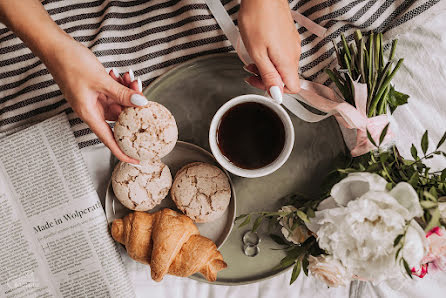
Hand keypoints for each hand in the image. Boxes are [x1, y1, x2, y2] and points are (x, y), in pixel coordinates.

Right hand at [0, 0, 145, 162]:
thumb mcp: (101, 80)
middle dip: (132, 107)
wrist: (55, 46)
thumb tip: (141, 103)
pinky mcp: (96, 90)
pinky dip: (121, 85)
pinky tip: (123, 75)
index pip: (109, 140)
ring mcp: (94, 99)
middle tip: (141, 93)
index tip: (137, 160)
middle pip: (119, 118)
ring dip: (128, 92)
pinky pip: (114, 92)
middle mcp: (92, 109)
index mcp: (89, 114)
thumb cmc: (70, 63)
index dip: (123, 152)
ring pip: (119, 103)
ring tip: (132, 79)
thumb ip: (122, 93)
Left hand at [238, 0, 300, 100]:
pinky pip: (282, 54)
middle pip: (285, 78)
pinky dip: (269, 56)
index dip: (275, 91)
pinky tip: (258, 48)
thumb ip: (268, 76)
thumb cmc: (258, 18)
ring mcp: (292, 44)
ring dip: (266, 67)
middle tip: (250, 71)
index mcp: (287, 61)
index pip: (292, 88)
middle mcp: (294, 54)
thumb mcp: (258, 53)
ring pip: (282, 66)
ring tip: (252, 58)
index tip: (260, 83)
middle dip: (266, 78)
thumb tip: (277, 96)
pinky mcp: (289, 36)